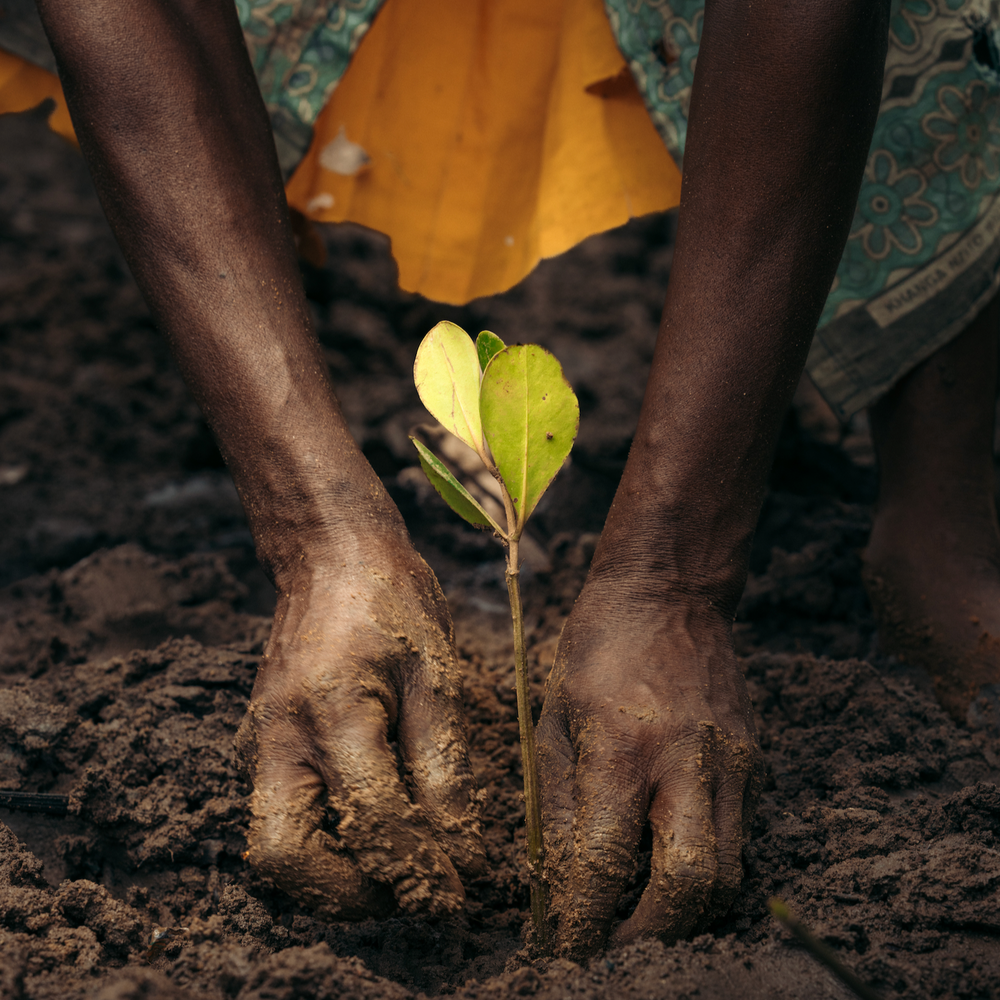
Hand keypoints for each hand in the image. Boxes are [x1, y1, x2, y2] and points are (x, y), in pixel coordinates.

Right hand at [235, 538, 486, 918]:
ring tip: (396, 864)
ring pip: (275, 845)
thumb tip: (459, 849)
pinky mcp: (259, 742)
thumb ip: (443, 764)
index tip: (456, 889)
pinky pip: (280, 814)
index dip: (419, 866)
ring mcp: (259, 740)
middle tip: (407, 888)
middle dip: (347, 893)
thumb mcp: (435, 674)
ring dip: (331, 876)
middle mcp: (279, 734)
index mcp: (333, 708)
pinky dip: (322, 842)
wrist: (331, 556)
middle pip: (284, 858)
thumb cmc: (391, 603)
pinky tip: (372, 824)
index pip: (373, 818)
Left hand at [537, 589, 762, 958]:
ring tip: (642, 919)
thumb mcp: (554, 716)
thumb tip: (556, 880)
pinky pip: (737, 837)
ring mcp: (729, 762)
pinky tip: (671, 862)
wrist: (669, 593)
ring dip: (684, 913)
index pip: (605, 862)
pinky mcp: (752, 760)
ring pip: (727, 875)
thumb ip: (557, 802)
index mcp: (621, 746)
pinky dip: (706, 868)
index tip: (566, 950)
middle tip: (614, 948)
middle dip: (650, 938)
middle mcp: (685, 760)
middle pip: (689, 888)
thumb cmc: (596, 649)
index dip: (583, 921)